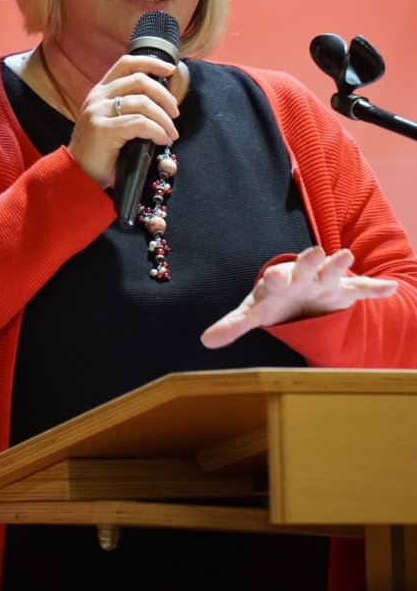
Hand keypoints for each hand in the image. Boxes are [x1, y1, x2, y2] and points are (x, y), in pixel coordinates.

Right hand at [67, 54, 179, 188]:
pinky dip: (157, 130)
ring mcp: (99, 112)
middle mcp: (98, 97)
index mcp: (101, 92)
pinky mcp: (104, 129)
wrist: (78, 175)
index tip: (170, 70)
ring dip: (164, 118)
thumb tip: (164, 106)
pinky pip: (140, 123)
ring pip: (143, 103)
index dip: (151, 63)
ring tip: (171, 134)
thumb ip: (131, 110)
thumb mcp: (113, 123)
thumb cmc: (100, 152)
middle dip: (164, 95)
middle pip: (140, 81)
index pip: (126, 64)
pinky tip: (162, 140)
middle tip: (175, 113)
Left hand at [201, 246, 397, 349]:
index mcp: (280, 280)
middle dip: (309, 259)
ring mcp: (325, 282)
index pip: (276, 278)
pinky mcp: (343, 292)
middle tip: (315, 251)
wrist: (297, 294)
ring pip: (334, 270)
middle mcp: (303, 276)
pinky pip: (361, 289)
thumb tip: (205, 342)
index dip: (276, 279)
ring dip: (340, 264)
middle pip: (305, 265)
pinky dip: (375, 288)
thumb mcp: (254, 313)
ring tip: (347, 256)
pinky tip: (388, 289)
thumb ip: (233, 325)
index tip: (274, 279)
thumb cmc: (273, 302)